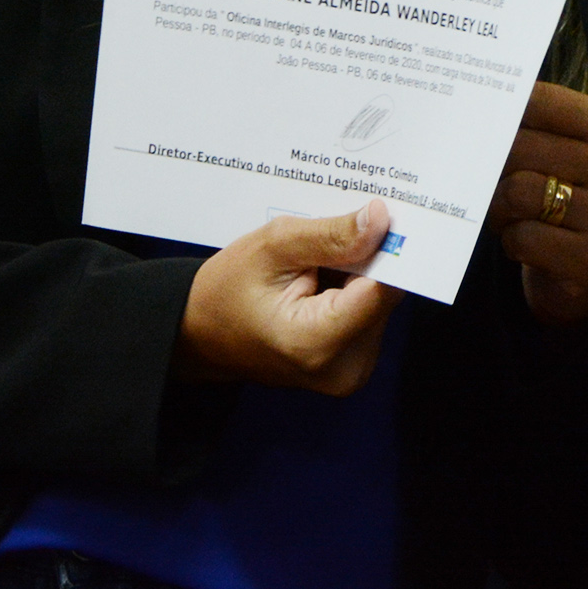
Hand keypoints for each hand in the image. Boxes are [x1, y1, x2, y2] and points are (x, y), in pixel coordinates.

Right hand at [175, 200, 402, 395]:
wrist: (201, 334)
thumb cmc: (227, 290)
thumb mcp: (272, 247)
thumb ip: (331, 236)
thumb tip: (382, 220)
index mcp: (317, 343)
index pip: (383, 289)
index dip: (386, 249)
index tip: (382, 216)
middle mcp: (344, 368)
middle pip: (385, 294)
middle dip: (366, 260)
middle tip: (329, 240)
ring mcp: (352, 373)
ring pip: (381, 301)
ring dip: (359, 276)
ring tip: (316, 266)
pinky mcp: (354, 366)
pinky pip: (371, 314)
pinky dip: (354, 291)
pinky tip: (321, 282)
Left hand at [489, 83, 587, 325]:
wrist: (583, 274)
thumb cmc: (560, 203)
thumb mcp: (556, 156)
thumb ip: (530, 129)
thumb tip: (477, 111)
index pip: (540, 101)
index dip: (501, 114)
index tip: (485, 128)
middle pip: (520, 147)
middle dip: (493, 171)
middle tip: (494, 187)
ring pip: (517, 192)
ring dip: (499, 210)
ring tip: (509, 217)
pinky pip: (524, 238)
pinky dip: (512, 243)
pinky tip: (525, 247)